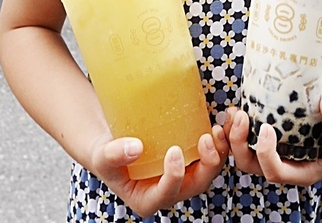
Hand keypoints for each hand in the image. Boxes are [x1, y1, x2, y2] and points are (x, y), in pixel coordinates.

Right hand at [86, 126, 228, 215]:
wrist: (113, 143)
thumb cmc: (107, 155)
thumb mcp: (102, 157)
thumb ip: (113, 155)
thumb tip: (134, 148)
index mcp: (149, 199)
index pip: (167, 194)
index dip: (174, 177)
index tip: (174, 152)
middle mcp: (170, 190)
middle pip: (196, 183)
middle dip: (207, 164)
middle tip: (205, 138)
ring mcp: (183, 175)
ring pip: (208, 169)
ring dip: (218, 151)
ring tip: (217, 129)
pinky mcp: (190, 158)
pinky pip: (209, 153)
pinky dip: (217, 140)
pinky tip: (219, 122)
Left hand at [224, 97, 321, 184]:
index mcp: (303, 172)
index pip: (275, 172)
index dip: (265, 153)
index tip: (267, 127)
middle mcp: (286, 166)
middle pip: (251, 165)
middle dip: (239, 143)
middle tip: (241, 115)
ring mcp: (278, 154)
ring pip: (245, 154)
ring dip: (234, 135)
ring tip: (235, 110)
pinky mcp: (274, 140)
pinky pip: (248, 139)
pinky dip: (240, 126)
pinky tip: (240, 107)